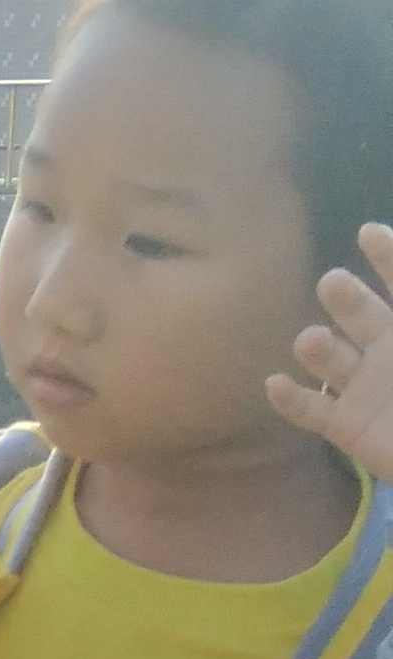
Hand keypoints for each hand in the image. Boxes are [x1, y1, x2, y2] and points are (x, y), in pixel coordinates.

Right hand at [268, 238, 392, 482]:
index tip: (369, 233)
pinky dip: (290, 399)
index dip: (388, 256)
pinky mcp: (344, 425)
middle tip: (334, 284)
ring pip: (330, 358)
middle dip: (345, 297)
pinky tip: (277, 384)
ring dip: (316, 346)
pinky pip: (310, 411)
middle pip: (358, 313)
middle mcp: (385, 349)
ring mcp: (362, 386)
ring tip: (312, 341)